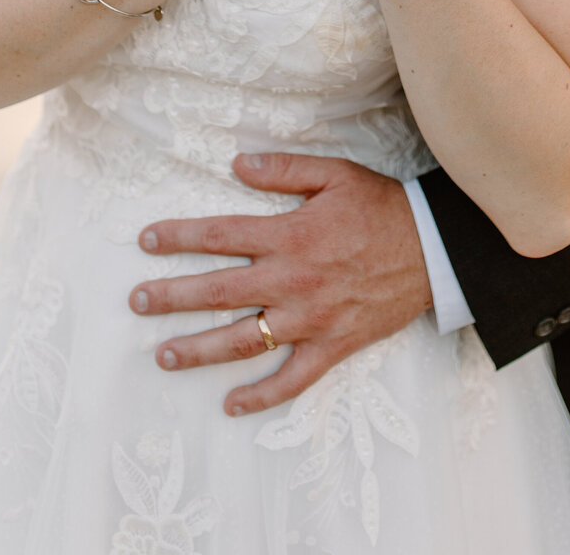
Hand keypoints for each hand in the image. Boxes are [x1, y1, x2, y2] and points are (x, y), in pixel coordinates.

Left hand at [131, 153, 432, 414]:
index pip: (220, 237)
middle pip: (219, 292)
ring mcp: (310, 319)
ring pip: (245, 341)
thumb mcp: (335, 174)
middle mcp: (292, 280)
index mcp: (290, 235)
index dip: (179, 238)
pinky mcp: (331, 347)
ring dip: (200, 349)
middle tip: (137, 302)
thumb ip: (284, 169)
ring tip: (164, 355)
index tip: (146, 240)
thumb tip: (237, 164)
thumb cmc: (381, 207)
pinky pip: (291, 380)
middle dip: (172, 297)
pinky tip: (231, 405)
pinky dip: (261, 396)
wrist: (432, 249)